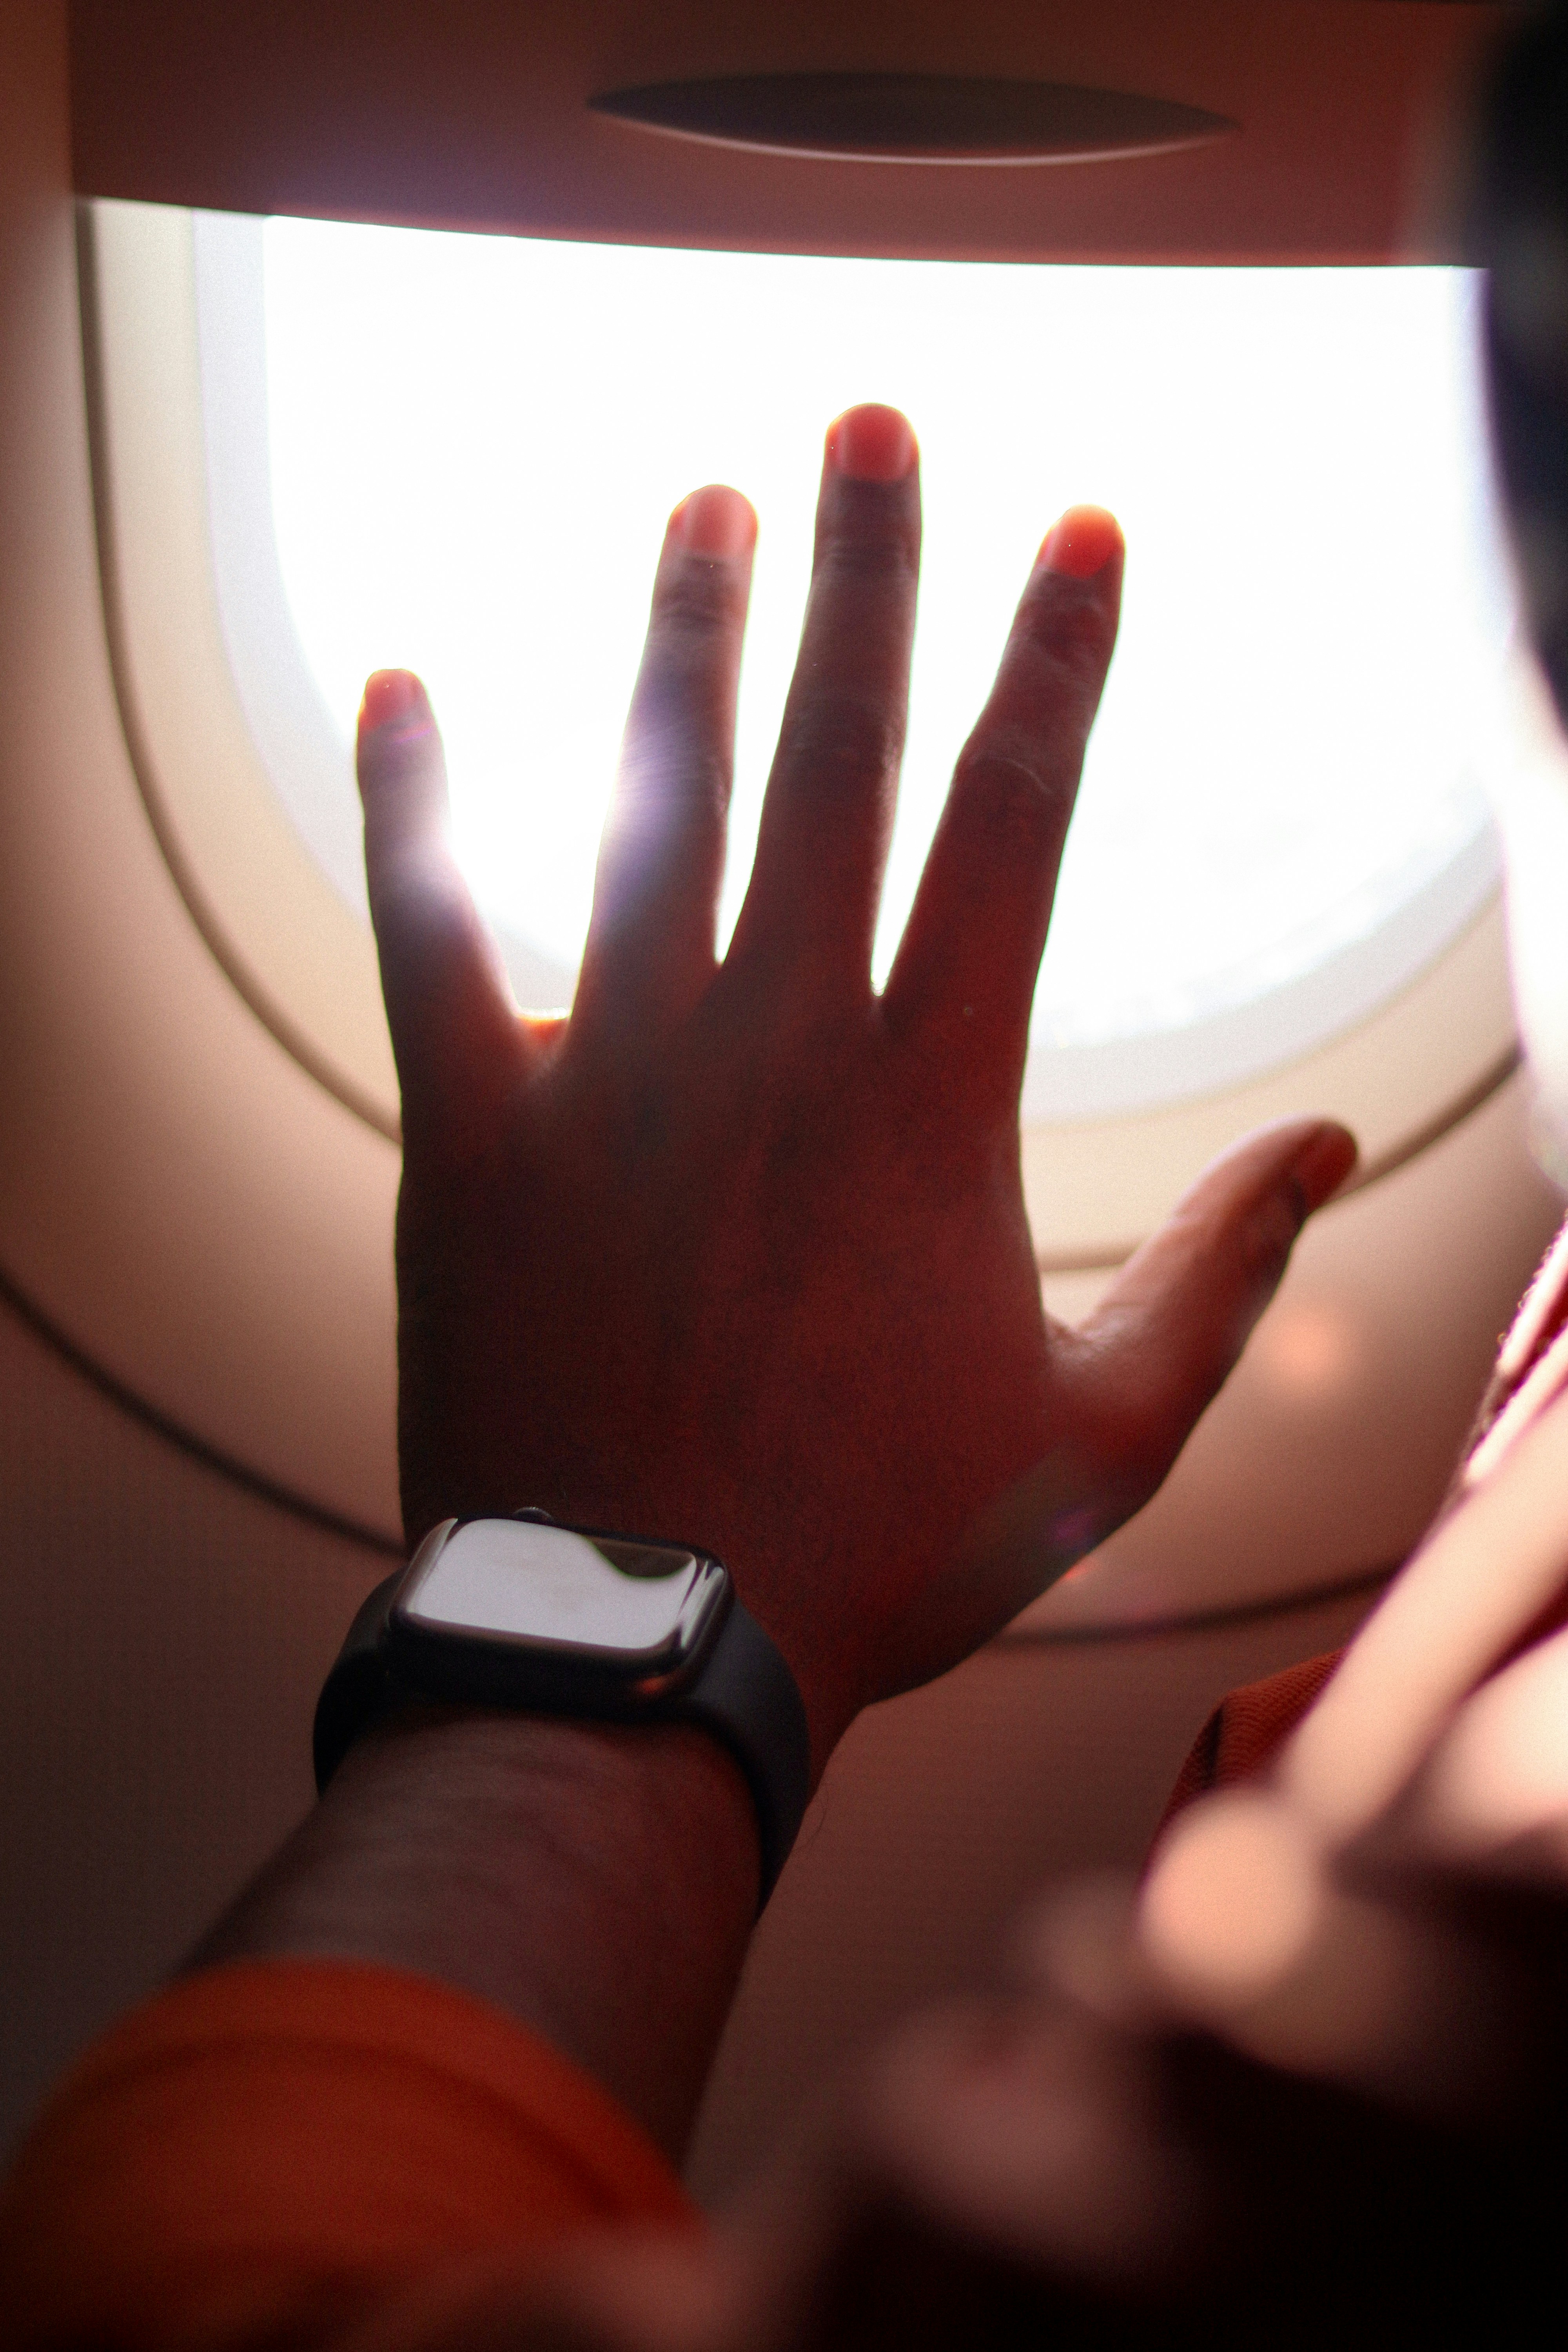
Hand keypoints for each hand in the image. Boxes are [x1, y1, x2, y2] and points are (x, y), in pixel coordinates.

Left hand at [356, 402, 1353, 1775]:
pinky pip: (422, 928)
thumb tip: (1331, 1150)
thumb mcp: (1107, 1439)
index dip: (1059, 661)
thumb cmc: (882, 1549)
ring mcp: (612, 1075)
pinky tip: (402, 680)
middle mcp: (775, 1045)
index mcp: (930, 1098)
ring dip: (680, 636)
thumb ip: (1229, 1278)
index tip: (1083, 530)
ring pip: (651, 801)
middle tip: (870, 414)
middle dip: (864, 569)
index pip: (1017, 820)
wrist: (645, 1638)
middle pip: (834, 753)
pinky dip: (410, 802)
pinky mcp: (469, 1132)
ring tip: (700, 497)